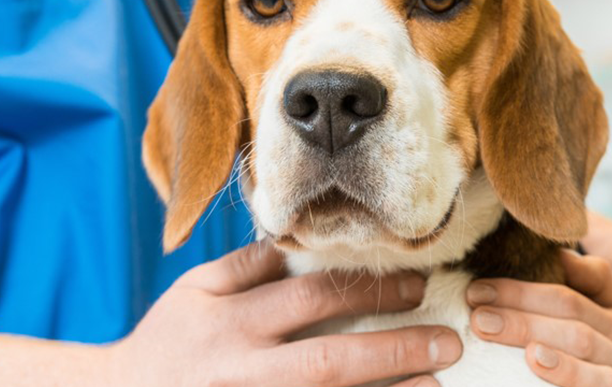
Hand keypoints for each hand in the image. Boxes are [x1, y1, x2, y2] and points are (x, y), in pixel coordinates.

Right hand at [107, 241, 461, 386]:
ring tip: (434, 385)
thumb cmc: (164, 345)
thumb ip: (248, 266)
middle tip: (447, 342)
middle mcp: (239, 370)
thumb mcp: (194, 293)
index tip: (416, 284)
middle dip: (392, 350)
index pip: (309, 300)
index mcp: (228, 323)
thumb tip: (304, 239)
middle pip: (328, 360)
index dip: (367, 290)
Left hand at [465, 251, 611, 386]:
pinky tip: (542, 370)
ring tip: (505, 337)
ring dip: (545, 345)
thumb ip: (595, 282)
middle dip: (521, 314)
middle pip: (570, 321)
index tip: (477, 288)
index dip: (522, 290)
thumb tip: (553, 251)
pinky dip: (573, 379)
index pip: (567, 295)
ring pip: (587, 353)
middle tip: (475, 314)